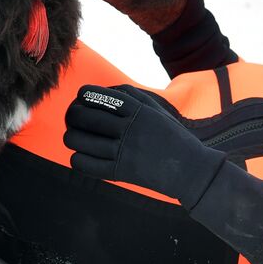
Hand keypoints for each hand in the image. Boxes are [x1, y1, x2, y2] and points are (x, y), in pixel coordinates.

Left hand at [63, 84, 225, 210]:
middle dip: (73, 114)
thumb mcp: (156, 110)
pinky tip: (81, 155)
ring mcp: (123, 152)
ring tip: (74, 136)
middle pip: (84, 117)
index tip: (81, 98)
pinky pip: (84, 164)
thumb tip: (101, 91)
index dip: (83, 95)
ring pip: (79, 140)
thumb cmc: (171, 136)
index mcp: (138, 111)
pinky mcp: (120, 172)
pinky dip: (77, 158)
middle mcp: (129, 129)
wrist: (190, 170)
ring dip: (71, 136)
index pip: (98, 97)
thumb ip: (131, 96)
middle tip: (74, 117)